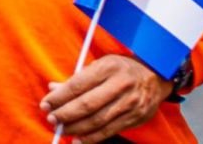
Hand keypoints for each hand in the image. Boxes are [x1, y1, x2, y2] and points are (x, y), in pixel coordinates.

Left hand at [40, 54, 170, 142]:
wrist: (156, 74)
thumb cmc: (120, 68)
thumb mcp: (99, 65)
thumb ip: (76, 78)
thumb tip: (52, 88)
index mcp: (108, 67)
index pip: (78, 85)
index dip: (59, 97)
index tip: (45, 104)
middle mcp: (120, 85)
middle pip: (87, 104)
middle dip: (65, 114)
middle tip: (51, 118)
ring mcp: (130, 102)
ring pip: (98, 120)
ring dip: (77, 128)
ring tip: (62, 130)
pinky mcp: (137, 117)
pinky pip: (111, 130)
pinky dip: (93, 137)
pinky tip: (79, 139)